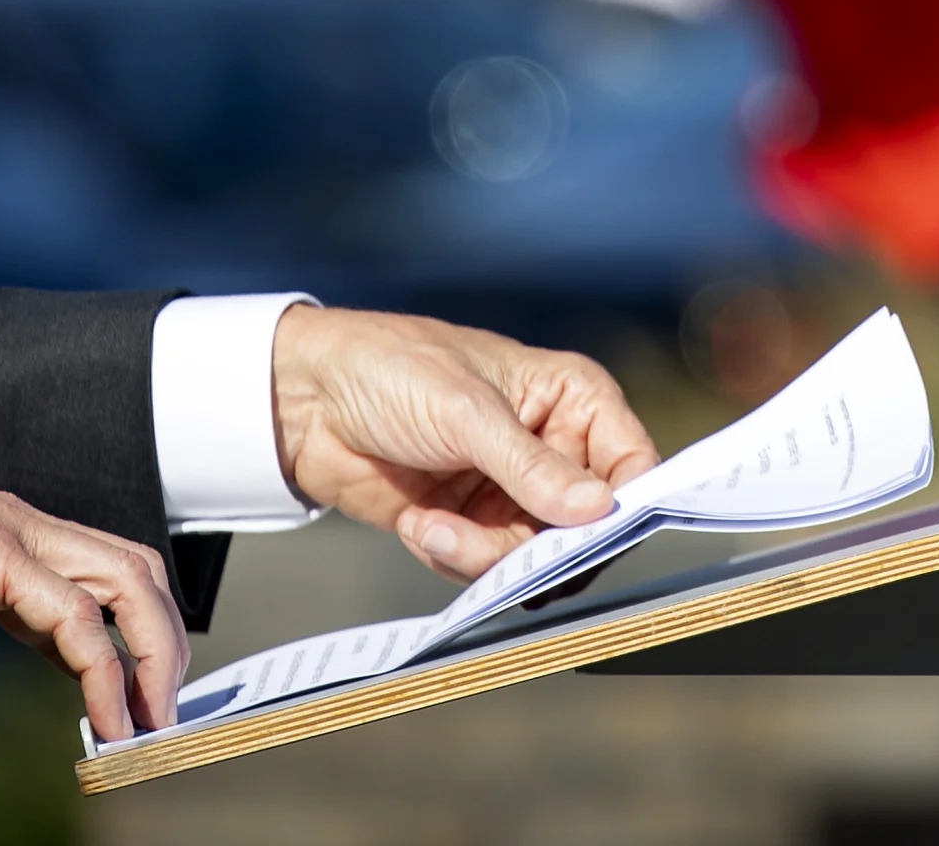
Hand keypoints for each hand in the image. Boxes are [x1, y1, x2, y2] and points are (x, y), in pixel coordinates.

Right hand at [0, 425, 186, 777]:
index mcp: (0, 550)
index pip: (94, 593)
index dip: (120, 651)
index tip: (126, 710)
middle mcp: (22, 534)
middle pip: (134, 578)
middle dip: (161, 648)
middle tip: (160, 722)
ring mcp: (15, 535)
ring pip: (127, 584)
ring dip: (152, 657)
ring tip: (151, 725)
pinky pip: (73, 615)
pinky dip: (104, 667)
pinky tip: (108, 714)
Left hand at [270, 305, 660, 579]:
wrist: (306, 400)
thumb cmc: (393, 369)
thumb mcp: (466, 413)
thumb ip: (531, 467)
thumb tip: (599, 510)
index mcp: (572, 398)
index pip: (632, 462)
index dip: (623, 505)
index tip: (591, 536)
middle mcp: (553, 446)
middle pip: (584, 526)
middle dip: (536, 546)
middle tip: (499, 553)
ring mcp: (511, 490)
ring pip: (533, 557)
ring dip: (480, 555)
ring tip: (429, 526)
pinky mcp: (471, 523)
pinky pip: (486, 567)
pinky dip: (451, 556)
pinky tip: (417, 523)